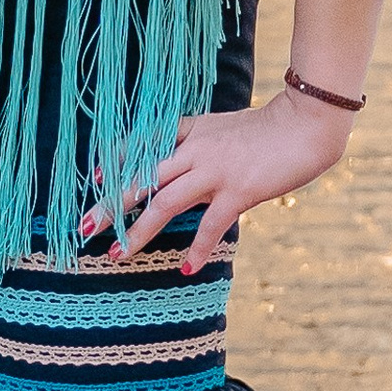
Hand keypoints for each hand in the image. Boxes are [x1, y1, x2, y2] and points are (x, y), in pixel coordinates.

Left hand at [87, 88, 354, 277]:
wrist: (306, 123)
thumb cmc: (272, 127)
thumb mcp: (228, 127)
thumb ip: (205, 142)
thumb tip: (189, 162)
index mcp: (193, 130)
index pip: (145, 144)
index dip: (118, 161)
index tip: (97, 179)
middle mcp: (196, 149)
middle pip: (142, 176)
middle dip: (111, 202)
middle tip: (85, 224)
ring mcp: (215, 170)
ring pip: (164, 202)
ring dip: (137, 230)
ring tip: (117, 254)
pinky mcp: (238, 190)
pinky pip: (211, 224)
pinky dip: (198, 248)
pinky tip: (186, 267)